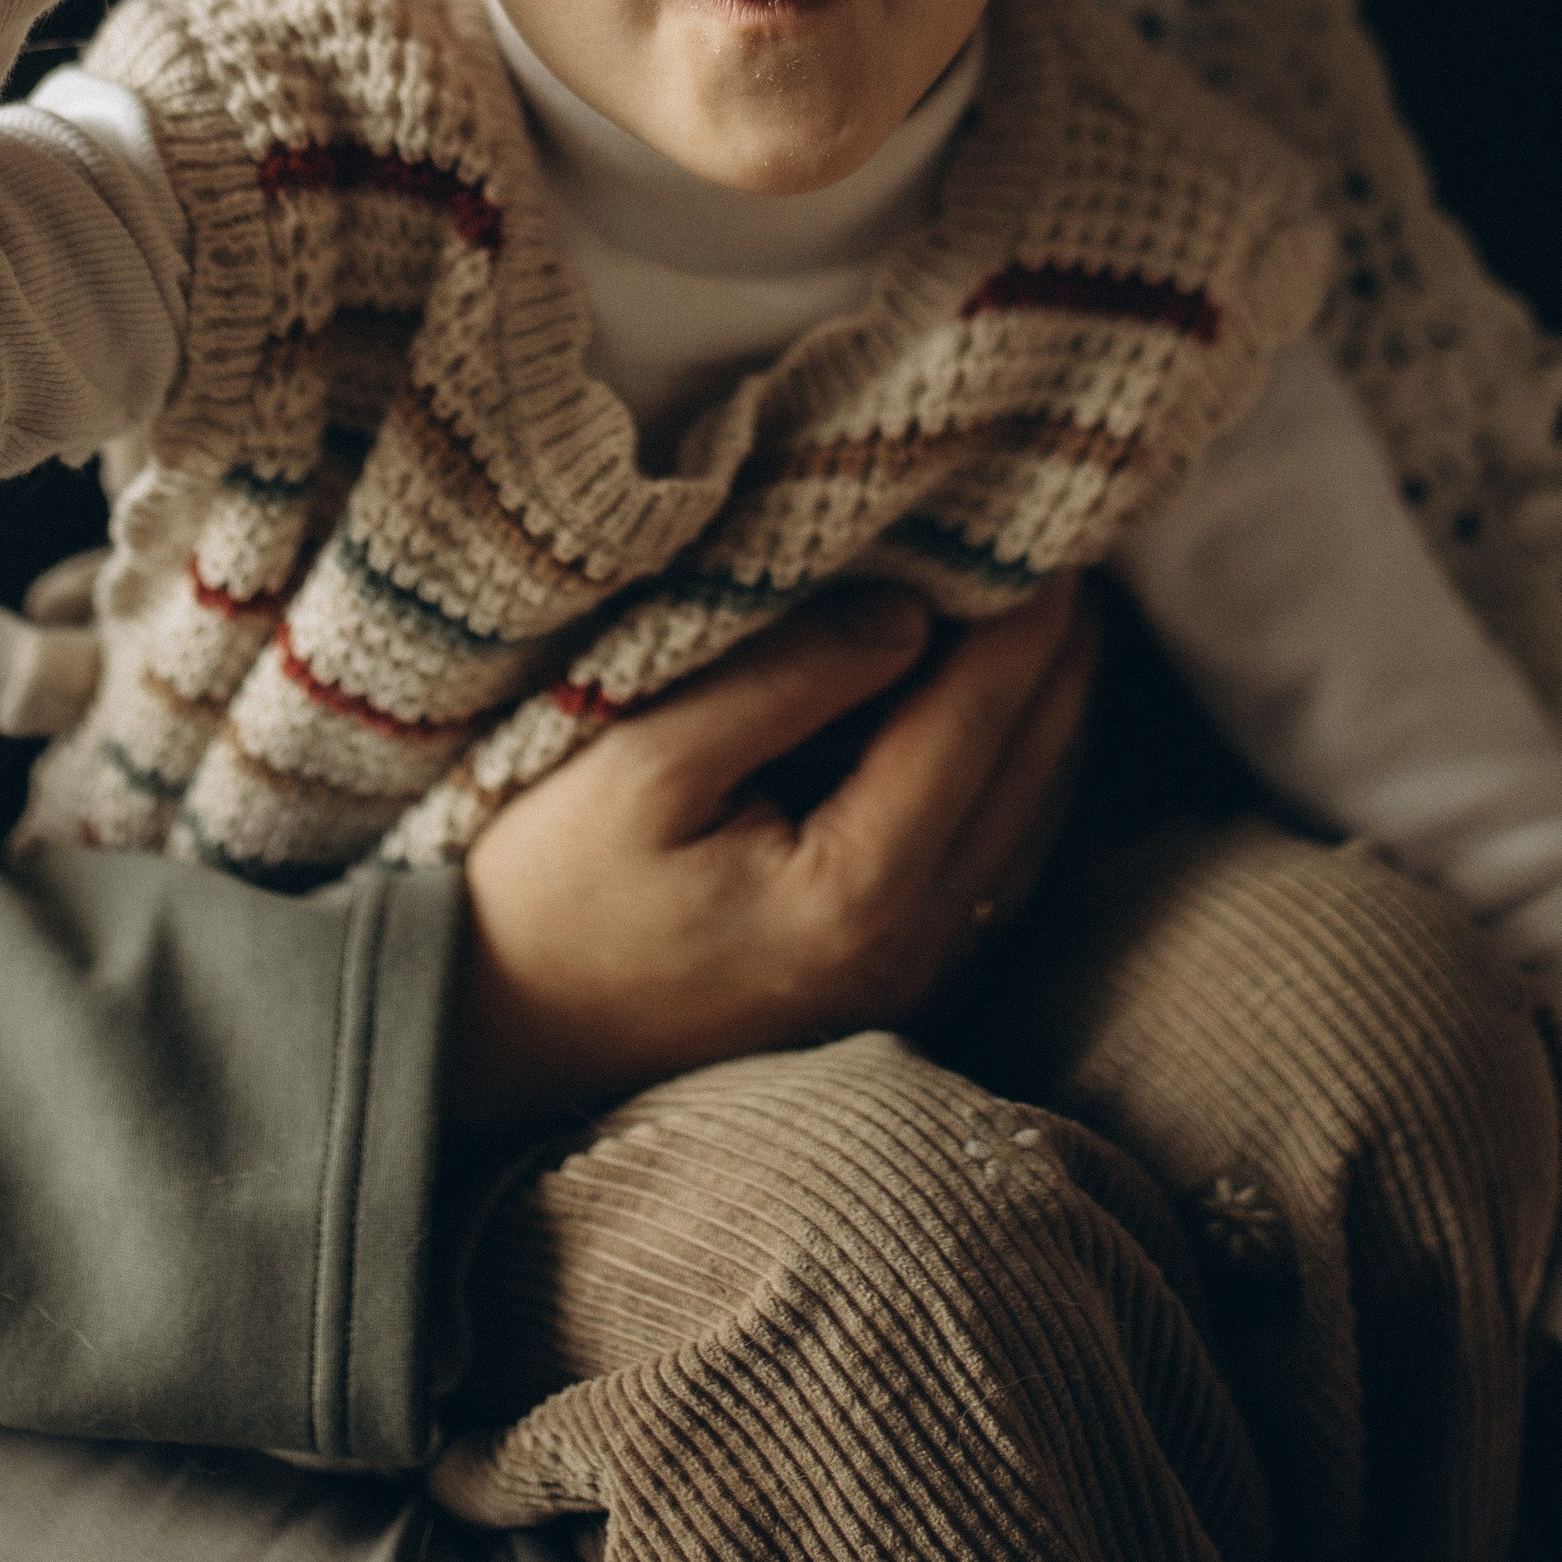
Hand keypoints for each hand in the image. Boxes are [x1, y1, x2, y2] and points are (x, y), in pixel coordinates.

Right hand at [450, 573, 1100, 1136]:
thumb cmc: (545, 893)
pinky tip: (1009, 711)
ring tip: (1056, 604)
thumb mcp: (640, 760)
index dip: (1027, 614)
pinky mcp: (885, 981)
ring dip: (1051, 708)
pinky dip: (1017, 771)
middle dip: (1060, 651)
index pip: (979, 718)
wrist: (484, 1041)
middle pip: (1030, 768)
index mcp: (857, 891)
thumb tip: (910, 617)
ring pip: (1029, 818)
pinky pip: (994, 862)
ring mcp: (908, 978)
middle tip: (1077, 537)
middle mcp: (911, 947)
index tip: (1057, 521)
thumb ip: (783, 681)